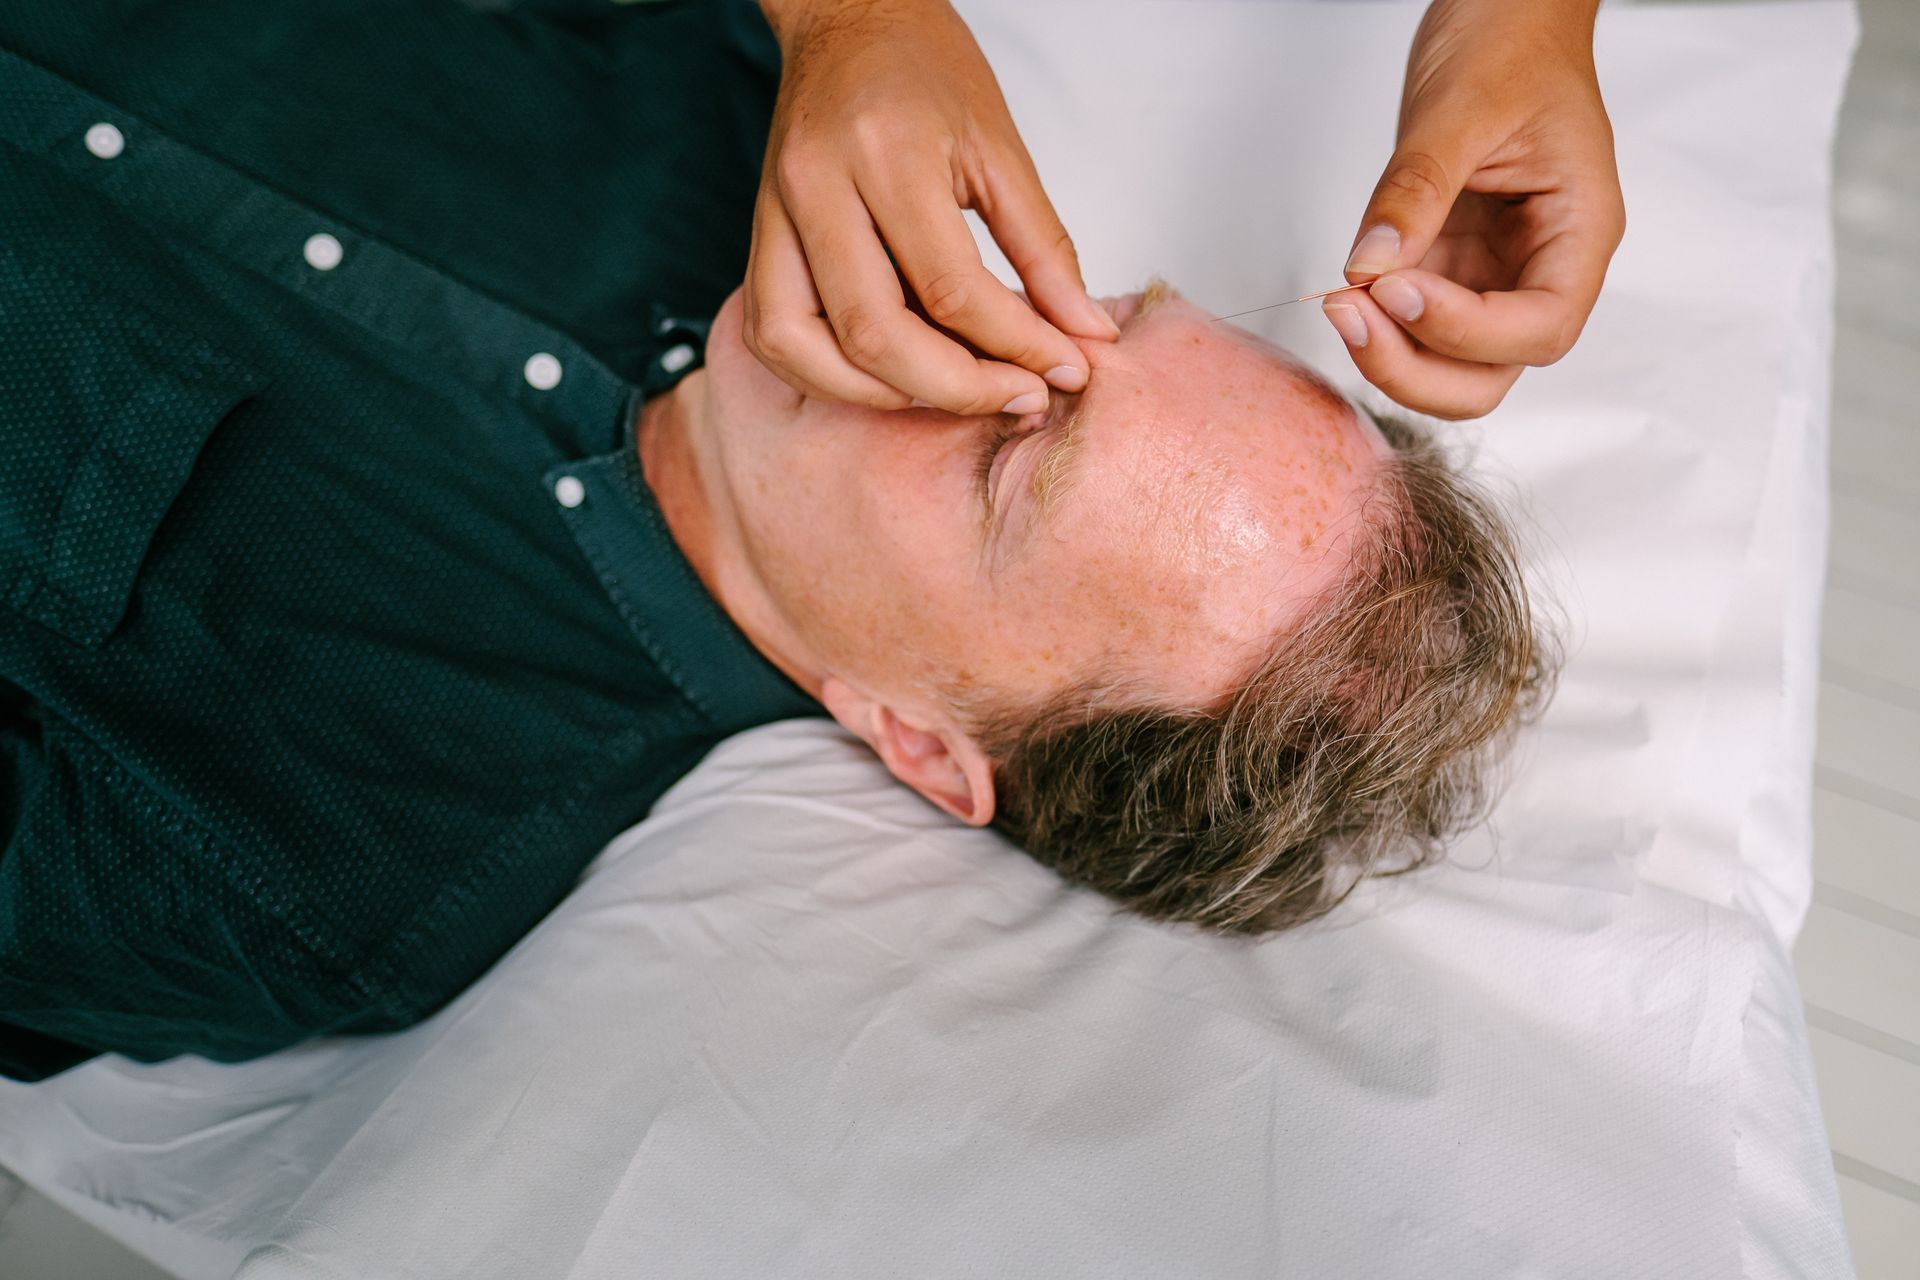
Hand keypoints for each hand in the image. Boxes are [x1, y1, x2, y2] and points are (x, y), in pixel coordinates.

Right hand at [747, 0, 1119, 415]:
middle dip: (955, 388)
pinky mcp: (756, 237)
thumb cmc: (925, 68)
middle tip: (1018, 397)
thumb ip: (1043, 250)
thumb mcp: (1001, 147)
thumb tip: (1085, 336)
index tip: (1064, 371)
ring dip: (882, 395)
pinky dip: (829, 375)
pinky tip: (889, 375)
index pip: (952, 289)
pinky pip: (772, 336)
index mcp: (888, 152)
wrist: (848, 16)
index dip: (1017, 346)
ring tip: (952, 391)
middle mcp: (816, 187)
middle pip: (874, 334)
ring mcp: (773, 215)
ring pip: (804, 349)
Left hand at [1324, 0, 1624, 418]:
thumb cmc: (1511, 44)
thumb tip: (1372, 262)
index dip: (1465, 330)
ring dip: (1392, 355)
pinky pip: (1413, 325)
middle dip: (1419, 368)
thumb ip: (1417, 188)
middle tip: (1353, 316)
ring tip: (1343, 302)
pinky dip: (1377, 325)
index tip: (1397, 292)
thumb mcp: (1461, 107)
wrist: (1500, 12)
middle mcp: (1540, 267)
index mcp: (1579, 231)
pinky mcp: (1447, 266)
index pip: (1539, 326)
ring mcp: (1491, 273)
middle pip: (1491, 373)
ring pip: (1450, 366)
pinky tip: (1347, 290)